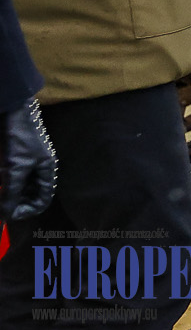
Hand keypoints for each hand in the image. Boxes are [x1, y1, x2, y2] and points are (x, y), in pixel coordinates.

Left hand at [0, 98, 55, 221]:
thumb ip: (11, 193)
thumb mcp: (16, 168)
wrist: (11, 113)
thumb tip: (5, 216)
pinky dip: (3, 182)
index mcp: (46, 171)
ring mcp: (24, 164)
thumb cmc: (19, 140)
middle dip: (14, 203)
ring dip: (6, 193)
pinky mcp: (12, 159)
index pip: (42, 200)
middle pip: (28, 195)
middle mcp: (37, 169)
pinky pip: (9, 177)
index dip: (27, 210)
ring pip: (16, 187)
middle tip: (0, 206)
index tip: (8, 214)